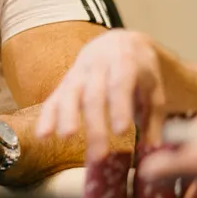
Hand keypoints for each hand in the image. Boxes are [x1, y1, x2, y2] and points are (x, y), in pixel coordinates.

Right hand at [35, 29, 163, 159]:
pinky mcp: (65, 82)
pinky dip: (47, 117)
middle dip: (95, 124)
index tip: (121, 132)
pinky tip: (42, 135)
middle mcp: (98, 64)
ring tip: (66, 138)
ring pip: (70, 94)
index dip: (119, 107)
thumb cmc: (140, 72)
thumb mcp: (153, 90)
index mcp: (125, 61)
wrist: (118, 43)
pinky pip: (53, 98)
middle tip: (98, 154)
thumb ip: (153, 120)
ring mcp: (78, 72)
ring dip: (67, 116)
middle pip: (94, 94)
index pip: (120, 84)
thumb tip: (153, 151)